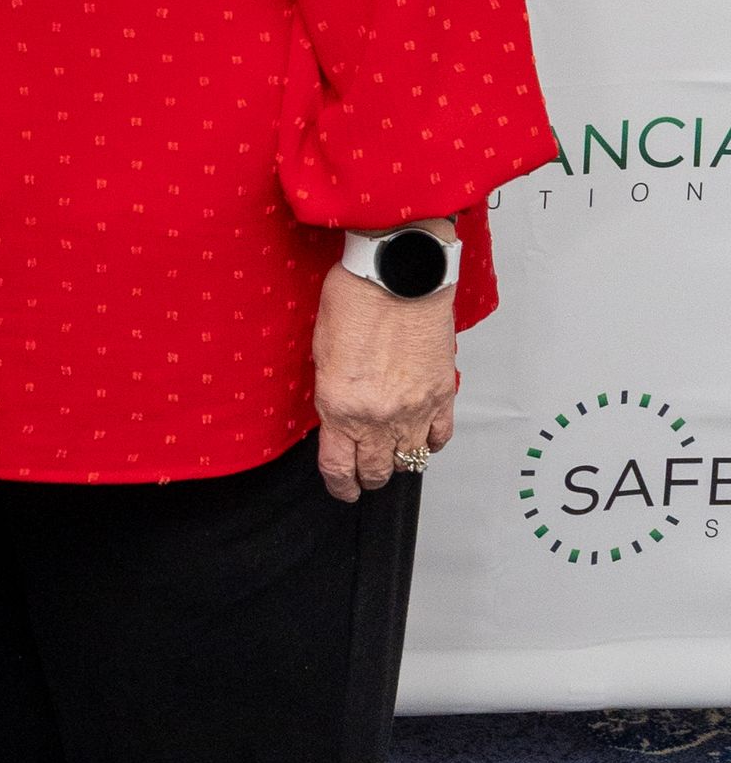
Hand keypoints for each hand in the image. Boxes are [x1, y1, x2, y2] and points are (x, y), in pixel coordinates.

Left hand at [313, 260, 456, 503]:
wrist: (398, 272)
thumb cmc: (354, 297)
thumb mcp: (321, 349)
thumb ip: (331, 392)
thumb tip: (338, 417)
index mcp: (338, 405)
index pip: (338, 467)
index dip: (339, 486)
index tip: (342, 489)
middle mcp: (377, 416)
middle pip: (375, 471)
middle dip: (367, 478)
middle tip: (364, 475)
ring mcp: (414, 410)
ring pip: (409, 461)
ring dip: (399, 462)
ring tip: (392, 455)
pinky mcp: (442, 396)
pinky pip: (440, 438)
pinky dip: (430, 443)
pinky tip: (422, 437)